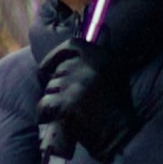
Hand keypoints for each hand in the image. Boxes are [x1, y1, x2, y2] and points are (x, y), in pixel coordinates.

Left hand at [36, 33, 135, 163]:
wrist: (117, 135)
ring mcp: (75, 85)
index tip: (49, 66)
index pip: (71, 45)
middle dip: (58, 86)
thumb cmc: (115, 107)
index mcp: (100, 57)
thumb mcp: (114, 73)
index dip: (56, 55)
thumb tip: (103, 28)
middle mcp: (87, 67)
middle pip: (57, 71)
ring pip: (49, 89)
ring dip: (53, 101)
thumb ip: (101, 55)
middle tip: (71, 101)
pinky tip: (59, 120)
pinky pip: (45, 105)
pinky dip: (47, 114)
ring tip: (69, 112)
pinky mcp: (65, 104)